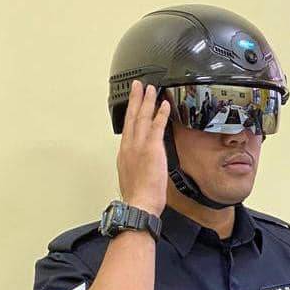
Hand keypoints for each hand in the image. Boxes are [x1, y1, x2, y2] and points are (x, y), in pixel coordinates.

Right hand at [117, 81, 170, 215]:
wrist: (139, 204)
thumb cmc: (138, 196)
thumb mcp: (132, 177)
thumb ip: (136, 164)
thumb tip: (141, 163)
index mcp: (125, 153)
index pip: (127, 127)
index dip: (129, 112)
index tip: (131, 102)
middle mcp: (129, 146)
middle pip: (131, 117)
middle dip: (135, 99)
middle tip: (137, 86)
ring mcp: (139, 146)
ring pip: (142, 117)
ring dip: (147, 101)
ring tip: (150, 89)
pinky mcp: (152, 149)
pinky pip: (156, 127)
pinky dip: (160, 114)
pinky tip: (164, 105)